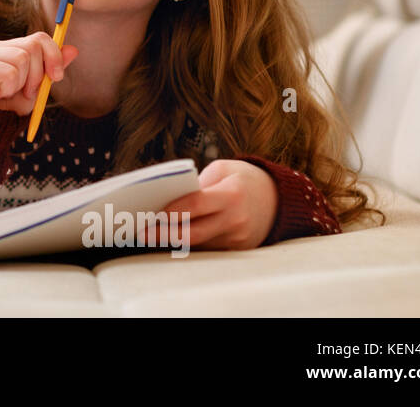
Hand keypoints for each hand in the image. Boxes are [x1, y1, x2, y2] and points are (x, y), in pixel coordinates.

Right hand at [0, 32, 78, 115]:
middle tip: (27, 92)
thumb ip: (52, 67)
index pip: (39, 38)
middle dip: (37, 74)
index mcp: (9, 48)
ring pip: (21, 59)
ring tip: (8, 92)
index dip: (53, 55)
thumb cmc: (9, 104)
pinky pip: (9, 73)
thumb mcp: (36, 86)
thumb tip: (74, 50)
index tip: (57, 77)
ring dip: (21, 83)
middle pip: (32, 47)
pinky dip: (9, 89)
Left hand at [142, 159, 278, 249]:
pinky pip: (207, 248)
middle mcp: (236, 220)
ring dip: (172, 241)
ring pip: (198, 244)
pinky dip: (188, 244)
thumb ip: (199, 185)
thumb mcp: (223, 170)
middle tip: (141, 233)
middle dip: (164, 234)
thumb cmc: (243, 179)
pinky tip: (168, 239)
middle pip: (193, 233)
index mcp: (232, 195)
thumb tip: (169, 202)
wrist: (278, 199)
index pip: (196, 205)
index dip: (172, 210)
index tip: (151, 214)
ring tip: (148, 235)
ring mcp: (237, 239)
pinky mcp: (237, 250)